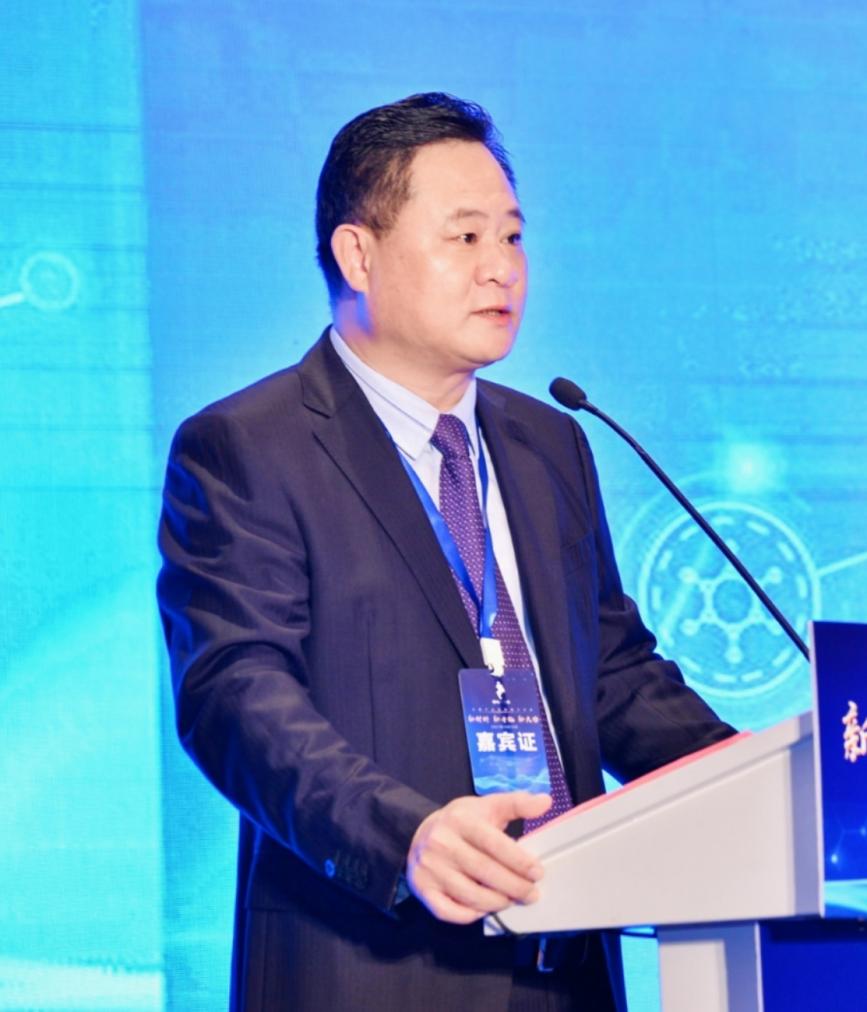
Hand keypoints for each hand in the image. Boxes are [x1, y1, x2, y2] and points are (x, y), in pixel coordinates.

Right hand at [406, 791, 550, 923]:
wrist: (418, 833)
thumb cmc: (461, 821)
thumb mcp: (487, 805)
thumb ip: (517, 803)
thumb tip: (546, 802)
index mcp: (460, 820)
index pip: (494, 844)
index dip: (519, 861)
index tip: (537, 873)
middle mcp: (442, 843)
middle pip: (485, 871)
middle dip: (514, 886)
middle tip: (531, 894)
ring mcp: (430, 868)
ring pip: (470, 895)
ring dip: (496, 902)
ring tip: (511, 900)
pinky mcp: (422, 888)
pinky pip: (449, 911)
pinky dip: (470, 916)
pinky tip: (484, 909)